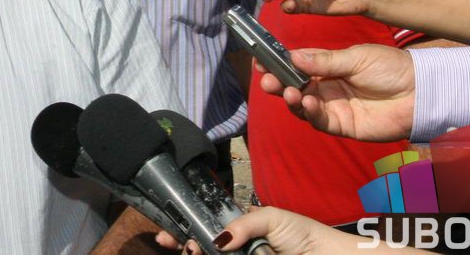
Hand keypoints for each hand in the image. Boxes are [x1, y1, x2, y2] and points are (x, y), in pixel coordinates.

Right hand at [156, 207, 353, 253]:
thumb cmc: (301, 234)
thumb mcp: (270, 218)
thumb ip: (242, 224)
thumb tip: (217, 239)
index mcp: (238, 231)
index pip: (206, 229)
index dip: (185, 230)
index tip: (167, 235)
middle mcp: (235, 250)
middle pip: (204, 248)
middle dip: (187, 245)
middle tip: (185, 246)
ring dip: (199, 254)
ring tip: (195, 251)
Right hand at [256, 45, 414, 142]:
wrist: (420, 91)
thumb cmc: (392, 68)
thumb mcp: (356, 57)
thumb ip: (325, 61)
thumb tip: (293, 56)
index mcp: (330, 68)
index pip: (298, 66)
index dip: (280, 64)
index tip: (262, 60)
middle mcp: (328, 88)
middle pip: (295, 87)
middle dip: (278, 84)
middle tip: (267, 80)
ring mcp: (334, 108)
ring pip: (303, 106)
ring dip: (291, 99)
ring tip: (288, 91)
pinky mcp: (343, 126)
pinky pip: (320, 121)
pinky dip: (309, 112)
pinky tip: (305, 102)